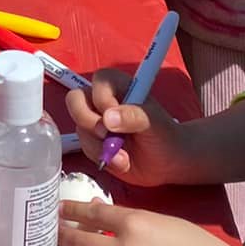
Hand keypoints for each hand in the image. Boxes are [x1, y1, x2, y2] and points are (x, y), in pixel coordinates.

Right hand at [65, 72, 195, 184]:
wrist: (169, 164)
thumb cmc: (166, 136)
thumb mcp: (154, 124)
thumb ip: (134, 116)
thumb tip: (108, 117)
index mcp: (121, 86)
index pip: (99, 81)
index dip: (101, 98)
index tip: (113, 117)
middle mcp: (103, 101)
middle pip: (75, 100)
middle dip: (88, 121)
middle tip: (107, 136)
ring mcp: (96, 122)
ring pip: (80, 128)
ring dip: (99, 146)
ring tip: (123, 156)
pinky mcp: (93, 142)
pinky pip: (84, 148)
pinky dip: (101, 157)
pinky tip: (121, 161)